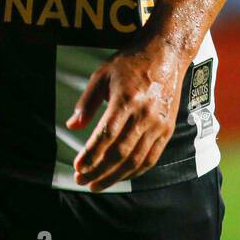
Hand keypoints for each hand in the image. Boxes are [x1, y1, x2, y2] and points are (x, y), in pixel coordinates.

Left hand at [66, 40, 187, 190]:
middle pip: (120, 152)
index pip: (106, 135)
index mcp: (126, 99)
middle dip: (99, 170)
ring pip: (136, 160)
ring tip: (96, 184)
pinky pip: (151, 158)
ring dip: (115, 176)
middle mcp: (144, 115)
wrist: (165, 55)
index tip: (77, 167)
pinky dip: (135, 171)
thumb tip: (71, 125)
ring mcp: (158, 124)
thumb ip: (86, 102)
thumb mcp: (102, 75)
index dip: (91, 154)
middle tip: (81, 180)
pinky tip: (120, 176)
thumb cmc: (130, 63)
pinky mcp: (167, 129)